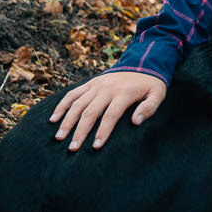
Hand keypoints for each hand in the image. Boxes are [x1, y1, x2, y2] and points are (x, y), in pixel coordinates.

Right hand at [50, 71, 166, 150]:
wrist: (143, 63)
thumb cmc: (150, 84)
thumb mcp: (158, 94)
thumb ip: (149, 108)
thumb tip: (135, 122)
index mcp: (124, 93)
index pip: (110, 115)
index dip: (103, 131)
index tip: (95, 147)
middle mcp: (107, 88)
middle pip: (90, 112)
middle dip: (80, 131)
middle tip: (72, 148)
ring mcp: (96, 85)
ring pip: (77, 104)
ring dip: (67, 121)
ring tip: (59, 138)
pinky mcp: (90, 83)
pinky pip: (72, 94)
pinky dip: (61, 106)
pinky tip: (53, 119)